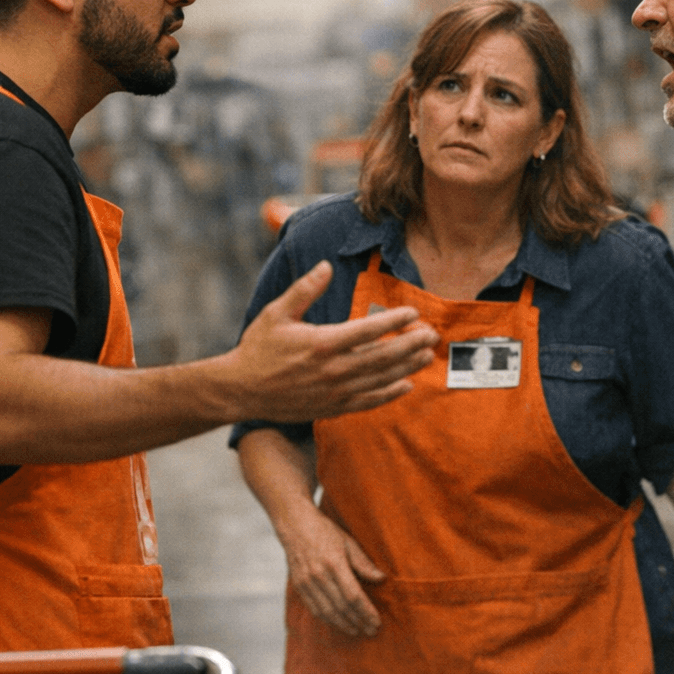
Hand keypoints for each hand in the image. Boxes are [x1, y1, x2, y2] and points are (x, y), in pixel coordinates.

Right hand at [228, 261, 437, 421]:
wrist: (241, 390)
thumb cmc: (258, 348)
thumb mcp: (276, 312)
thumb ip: (304, 290)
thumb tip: (326, 266)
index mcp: (321, 343)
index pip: (368, 331)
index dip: (394, 321)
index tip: (412, 312)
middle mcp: (333, 370)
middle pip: (382, 356)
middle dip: (411, 344)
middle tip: (432, 334)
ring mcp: (335, 392)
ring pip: (380, 379)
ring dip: (407, 367)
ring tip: (426, 355)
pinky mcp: (333, 407)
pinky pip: (368, 401)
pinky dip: (390, 394)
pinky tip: (406, 385)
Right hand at [280, 507, 384, 637]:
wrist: (294, 525)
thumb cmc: (325, 531)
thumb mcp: (348, 541)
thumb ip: (363, 563)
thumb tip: (381, 579)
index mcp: (334, 563)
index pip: (353, 595)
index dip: (366, 611)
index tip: (377, 622)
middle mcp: (318, 575)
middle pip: (341, 607)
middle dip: (358, 621)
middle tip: (371, 631)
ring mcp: (306, 582)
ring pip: (327, 612)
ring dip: (343, 624)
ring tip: (357, 631)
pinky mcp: (298, 585)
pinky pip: (314, 608)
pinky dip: (327, 619)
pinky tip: (338, 623)